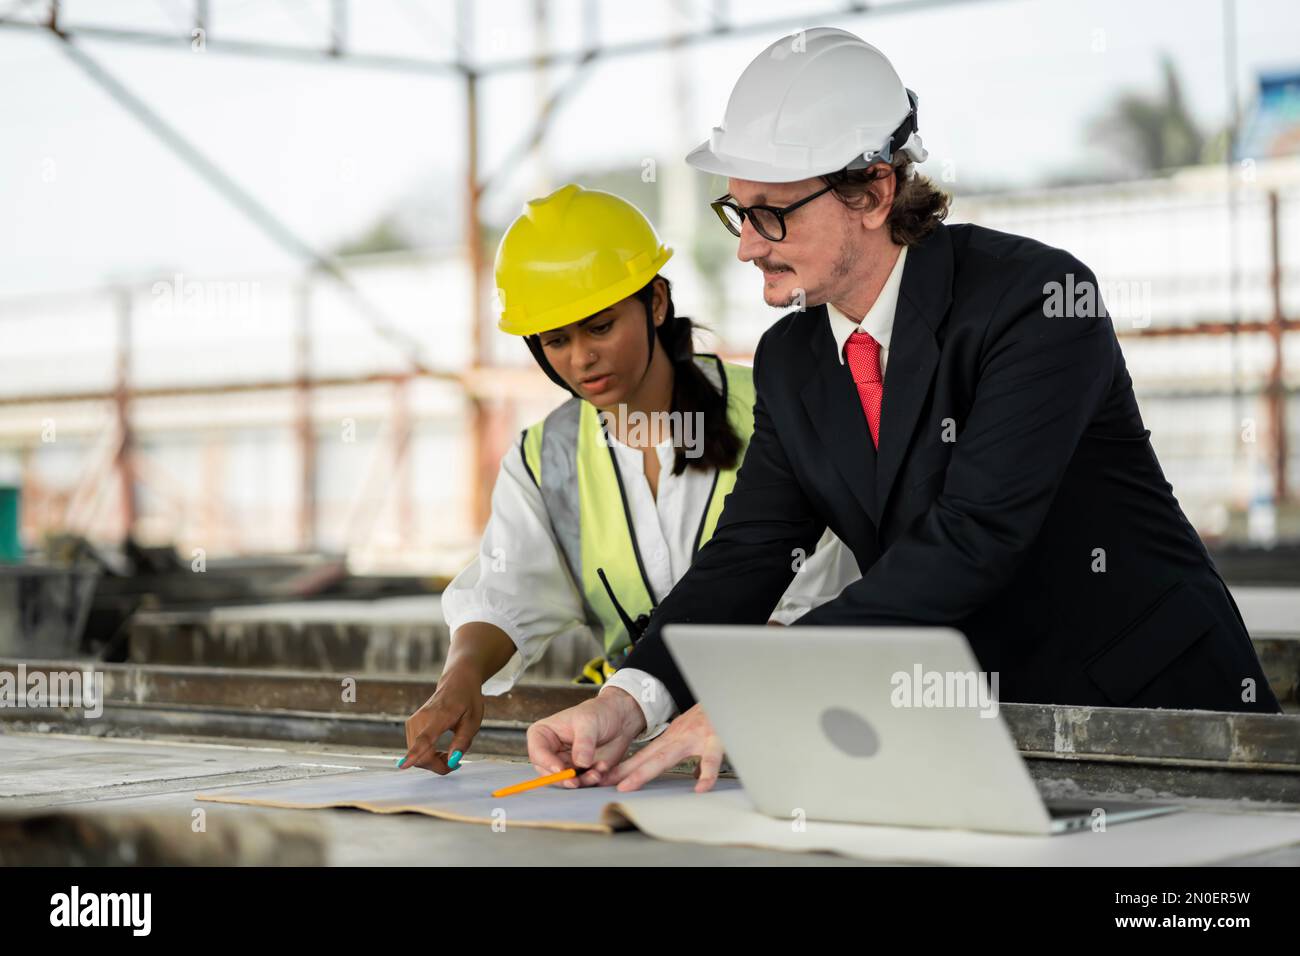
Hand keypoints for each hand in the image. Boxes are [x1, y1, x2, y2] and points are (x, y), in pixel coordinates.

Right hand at [399, 666, 484, 773]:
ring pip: (417, 755)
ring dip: (433, 761)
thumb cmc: (467, 700)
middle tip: (456, 761)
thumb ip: (462, 742)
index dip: (414, 754)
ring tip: (450, 752)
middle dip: (438, 765)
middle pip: (421, 755)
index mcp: (440, 716)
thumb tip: (453, 761)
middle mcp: (421, 718)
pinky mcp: (410, 725)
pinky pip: (415, 749)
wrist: (456, 682)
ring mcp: (413, 721)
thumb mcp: (473, 721)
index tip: (402, 765)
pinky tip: (439, 749)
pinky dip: (427, 755)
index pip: (424, 738)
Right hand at [526, 688, 646, 787]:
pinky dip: (591, 780)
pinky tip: (603, 769)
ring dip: (581, 781)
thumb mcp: (589, 722)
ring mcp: (565, 763)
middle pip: (547, 773)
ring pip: (565, 780)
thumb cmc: (598, 713)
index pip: (537, 752)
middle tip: (575, 781)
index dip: (546, 763)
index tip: (560, 769)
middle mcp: (551, 752)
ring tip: (597, 772)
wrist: (619, 719)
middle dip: (562, 779)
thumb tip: (580, 763)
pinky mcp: (580, 772)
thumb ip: (584, 743)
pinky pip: (582, 783)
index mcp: (543, 734)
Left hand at [603, 703, 724, 793]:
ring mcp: (694, 738)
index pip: (644, 756)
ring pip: (666, 757)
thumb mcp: (698, 736)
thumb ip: (695, 757)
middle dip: (625, 771)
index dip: (624, 768)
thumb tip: (696, 775)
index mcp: (673, 739)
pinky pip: (710, 759)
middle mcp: (678, 738)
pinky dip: (706, 773)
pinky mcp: (715, 740)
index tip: (604, 779)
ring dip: (646, 771)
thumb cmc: (714, 717)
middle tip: (603, 783)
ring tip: (630, 784)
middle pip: (647, 758)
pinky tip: (701, 787)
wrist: (729, 694)